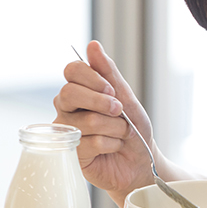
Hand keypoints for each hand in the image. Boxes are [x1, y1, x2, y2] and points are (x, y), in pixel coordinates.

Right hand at [54, 40, 154, 206]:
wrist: (141, 161)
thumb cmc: (134, 129)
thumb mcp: (127, 97)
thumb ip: (109, 72)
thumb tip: (93, 45)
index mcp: (81, 90)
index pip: (72, 70)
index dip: (93, 78)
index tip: (112, 89)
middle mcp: (67, 108)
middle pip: (70, 93)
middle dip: (103, 102)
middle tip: (120, 111)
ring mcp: (65, 131)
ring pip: (87, 120)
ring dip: (115, 128)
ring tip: (121, 134)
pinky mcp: (69, 153)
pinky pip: (90, 142)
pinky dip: (112, 144)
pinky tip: (113, 148)